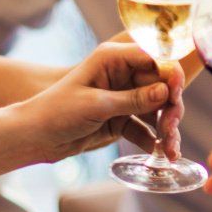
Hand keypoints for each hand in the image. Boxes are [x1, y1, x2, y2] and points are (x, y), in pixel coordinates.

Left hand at [26, 42, 181, 161]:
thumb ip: (133, 99)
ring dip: (167, 127)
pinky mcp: (121, 118)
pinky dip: (154, 140)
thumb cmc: (57, 111)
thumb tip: (166, 93)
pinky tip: (162, 154)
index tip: (176, 94)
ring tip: (170, 149)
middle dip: (170, 107)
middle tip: (170, 128)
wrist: (35, 137)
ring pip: (157, 108)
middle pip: (160, 85)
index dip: (170, 74)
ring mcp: (123, 97)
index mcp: (113, 58)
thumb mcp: (96, 105)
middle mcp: (121, 74)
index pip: (153, 58)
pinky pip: (145, 126)